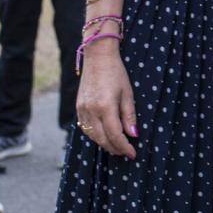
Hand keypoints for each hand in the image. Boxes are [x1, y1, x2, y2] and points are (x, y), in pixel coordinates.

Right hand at [74, 44, 137, 158]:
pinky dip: (95, 135)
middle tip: (126, 153)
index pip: (115, 135)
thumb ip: (129, 116)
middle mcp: (91, 110)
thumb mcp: (128, 93)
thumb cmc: (116, 73)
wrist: (97, 58)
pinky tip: (104, 136)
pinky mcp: (78, 107)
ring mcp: (82, 110)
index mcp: (105, 107)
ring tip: (116, 147)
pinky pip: (85, 128)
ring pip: (92, 135)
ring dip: (104, 144)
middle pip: (102, 138)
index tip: (132, 154)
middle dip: (115, 148)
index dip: (124, 147)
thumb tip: (133, 135)